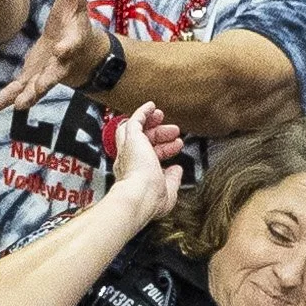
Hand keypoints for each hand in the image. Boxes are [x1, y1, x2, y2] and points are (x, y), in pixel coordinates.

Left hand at [0, 0, 100, 112]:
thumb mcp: (75, 2)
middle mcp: (59, 63)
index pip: (71, 44)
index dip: (68, 46)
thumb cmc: (74, 24)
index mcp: (72, 41)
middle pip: (53, 73)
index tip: (63, 48)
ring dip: (25, 95)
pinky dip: (4, 100)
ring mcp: (44, 74)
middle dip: (46, 80)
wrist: (79, 52)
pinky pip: (16, 91)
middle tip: (39, 88)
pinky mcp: (30, 80)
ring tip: (16, 105)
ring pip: (34, 88)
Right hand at [110, 102, 184, 223]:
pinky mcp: (131, 138)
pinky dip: (142, 112)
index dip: (164, 150)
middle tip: (174, 131)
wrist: (138, 196)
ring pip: (135, 129)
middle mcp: (128, 161)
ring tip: (162, 115)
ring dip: (150, 121)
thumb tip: (177, 169)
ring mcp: (128, 149)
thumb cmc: (150, 199)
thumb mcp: (168, 191)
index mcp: (134, 174)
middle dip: (158, 134)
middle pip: (141, 140)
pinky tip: (151, 106)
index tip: (177, 146)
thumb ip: (172, 179)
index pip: (148, 156)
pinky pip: (134, 120)